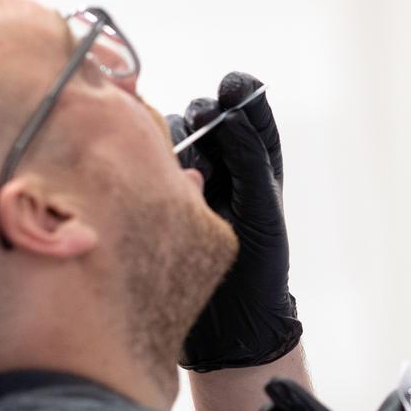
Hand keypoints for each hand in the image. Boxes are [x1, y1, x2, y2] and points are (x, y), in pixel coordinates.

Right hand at [167, 72, 300, 369]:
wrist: (228, 325)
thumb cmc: (259, 267)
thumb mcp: (262, 209)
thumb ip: (249, 159)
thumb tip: (232, 115)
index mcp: (256, 161)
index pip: (247, 109)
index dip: (239, 92)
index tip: (232, 86)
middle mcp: (223, 165)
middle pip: (203, 117)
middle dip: (203, 118)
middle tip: (206, 129)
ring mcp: (188, 180)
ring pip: (171, 138)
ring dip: (177, 143)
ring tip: (192, 173)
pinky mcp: (158, 197)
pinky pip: (148, 166)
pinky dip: (151, 163)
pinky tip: (159, 180)